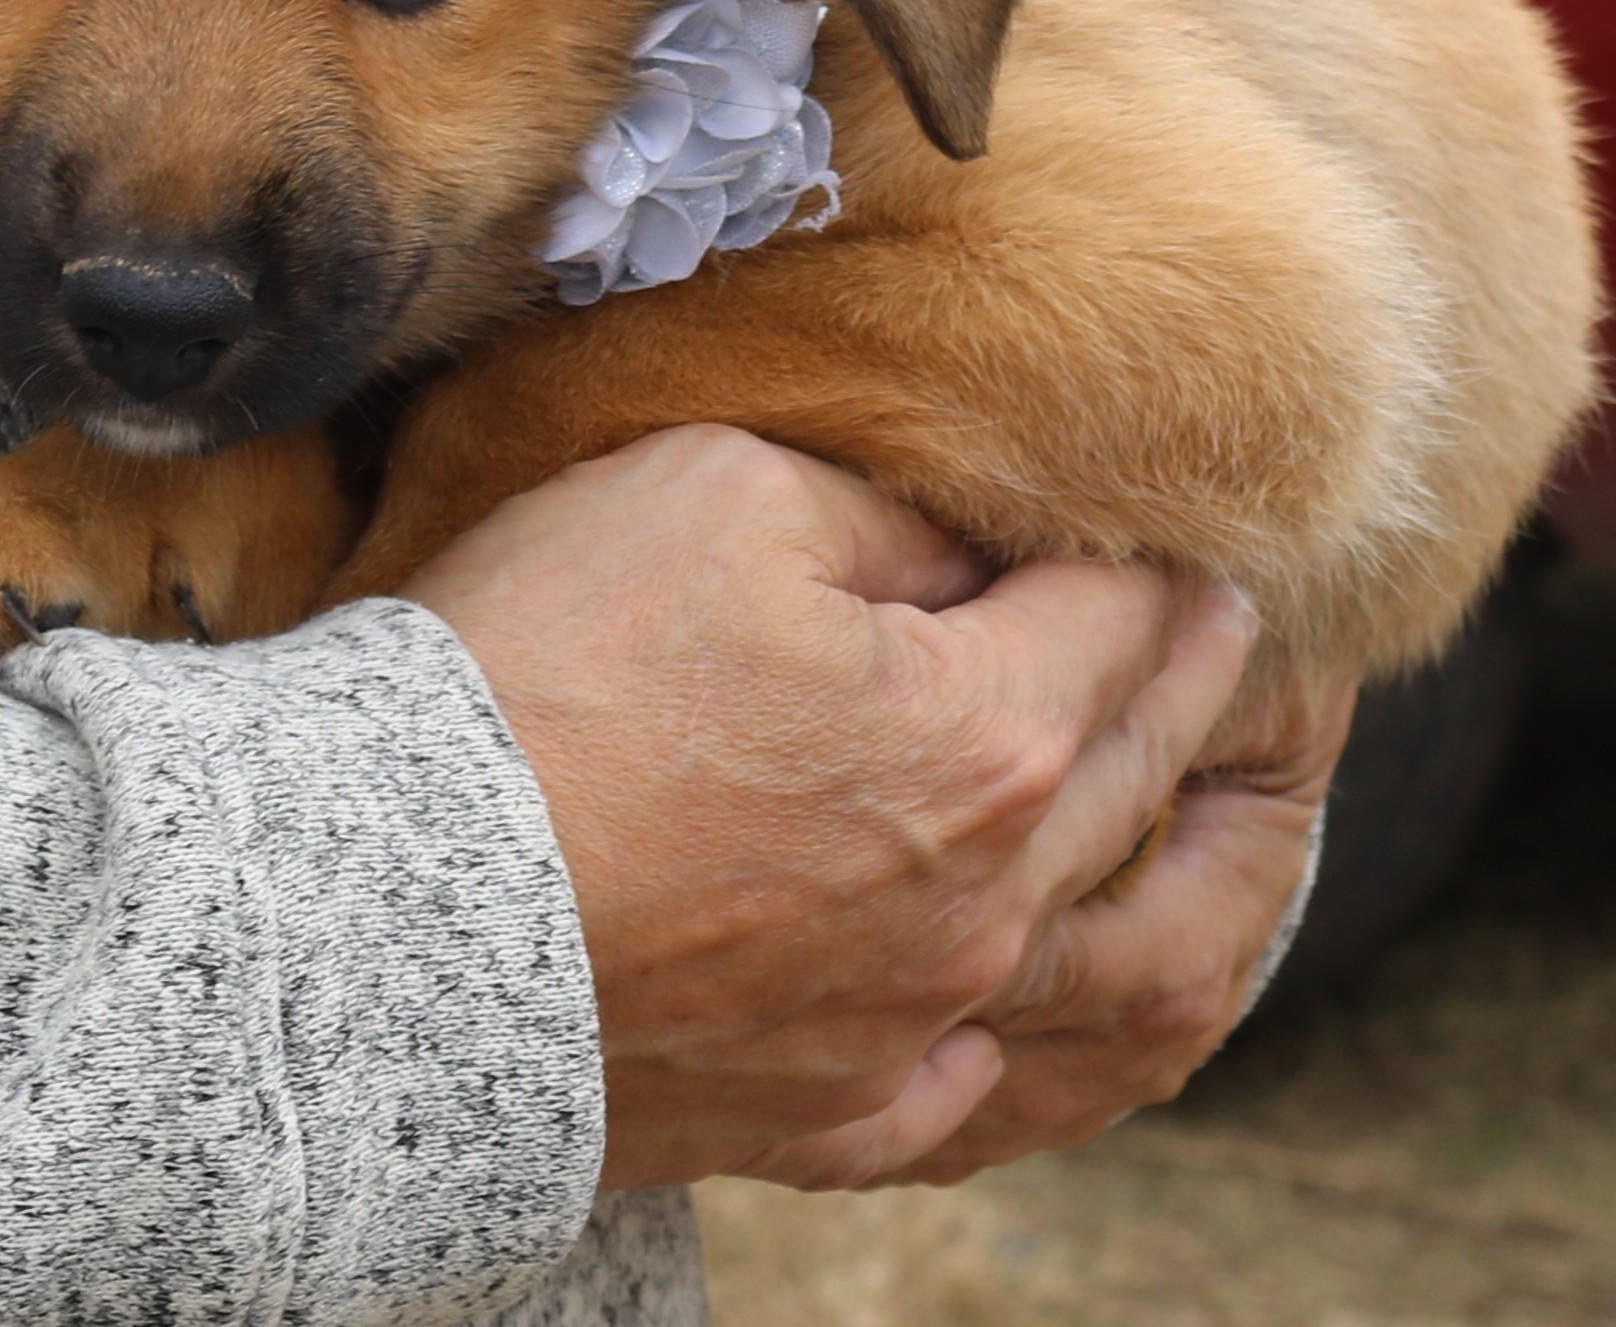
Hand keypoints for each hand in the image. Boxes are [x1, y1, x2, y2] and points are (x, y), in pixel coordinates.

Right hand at [402, 425, 1252, 1191]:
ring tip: (1246, 843)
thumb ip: (889, 516)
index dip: (1164, 562)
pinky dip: (1060, 1043)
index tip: (1197, 537)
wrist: (369, 919)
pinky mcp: (824, 1119)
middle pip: (1144, 778)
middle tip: (1243, 645)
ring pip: (1132, 981)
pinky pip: (992, 1096)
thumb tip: (973, 549)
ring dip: (1212, 894)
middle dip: (1213, 696)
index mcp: (990, 738)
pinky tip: (1066, 1016)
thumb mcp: (720, 496)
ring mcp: (911, 1032)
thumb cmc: (541, 677)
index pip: (1129, 624)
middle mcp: (988, 906)